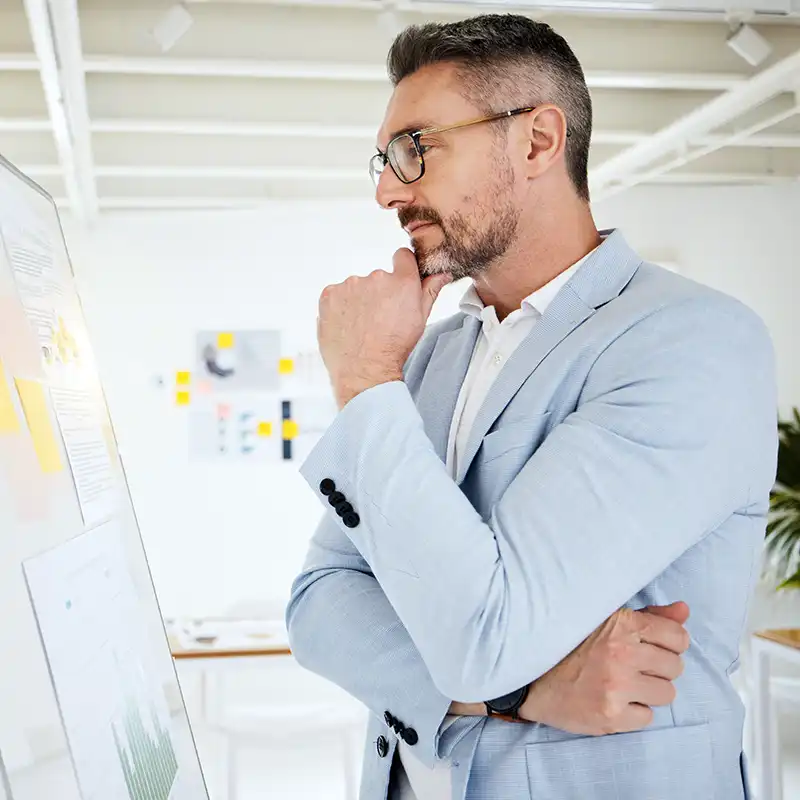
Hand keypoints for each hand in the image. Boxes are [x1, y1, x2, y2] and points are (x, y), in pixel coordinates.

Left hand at [317, 249, 451, 407]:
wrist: (364, 370)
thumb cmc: (394, 348)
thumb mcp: (420, 320)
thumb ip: (429, 291)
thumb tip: (442, 274)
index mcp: (402, 281)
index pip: (403, 256)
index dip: (402, 269)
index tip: (397, 285)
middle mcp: (376, 277)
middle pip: (378, 277)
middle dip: (378, 293)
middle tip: (379, 319)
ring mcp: (350, 285)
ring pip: (356, 287)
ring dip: (358, 301)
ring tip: (361, 326)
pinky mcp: (329, 294)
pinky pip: (336, 295)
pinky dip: (340, 307)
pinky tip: (347, 325)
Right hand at [518, 602, 689, 734]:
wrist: (530, 677)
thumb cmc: (568, 644)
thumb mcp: (604, 619)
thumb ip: (648, 615)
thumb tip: (684, 611)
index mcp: (621, 625)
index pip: (677, 636)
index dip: (670, 643)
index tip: (656, 647)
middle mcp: (622, 654)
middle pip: (675, 666)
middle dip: (658, 667)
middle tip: (635, 666)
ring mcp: (617, 687)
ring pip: (666, 693)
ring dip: (649, 690)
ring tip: (624, 683)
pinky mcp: (611, 716)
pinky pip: (647, 717)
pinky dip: (634, 711)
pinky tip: (614, 700)